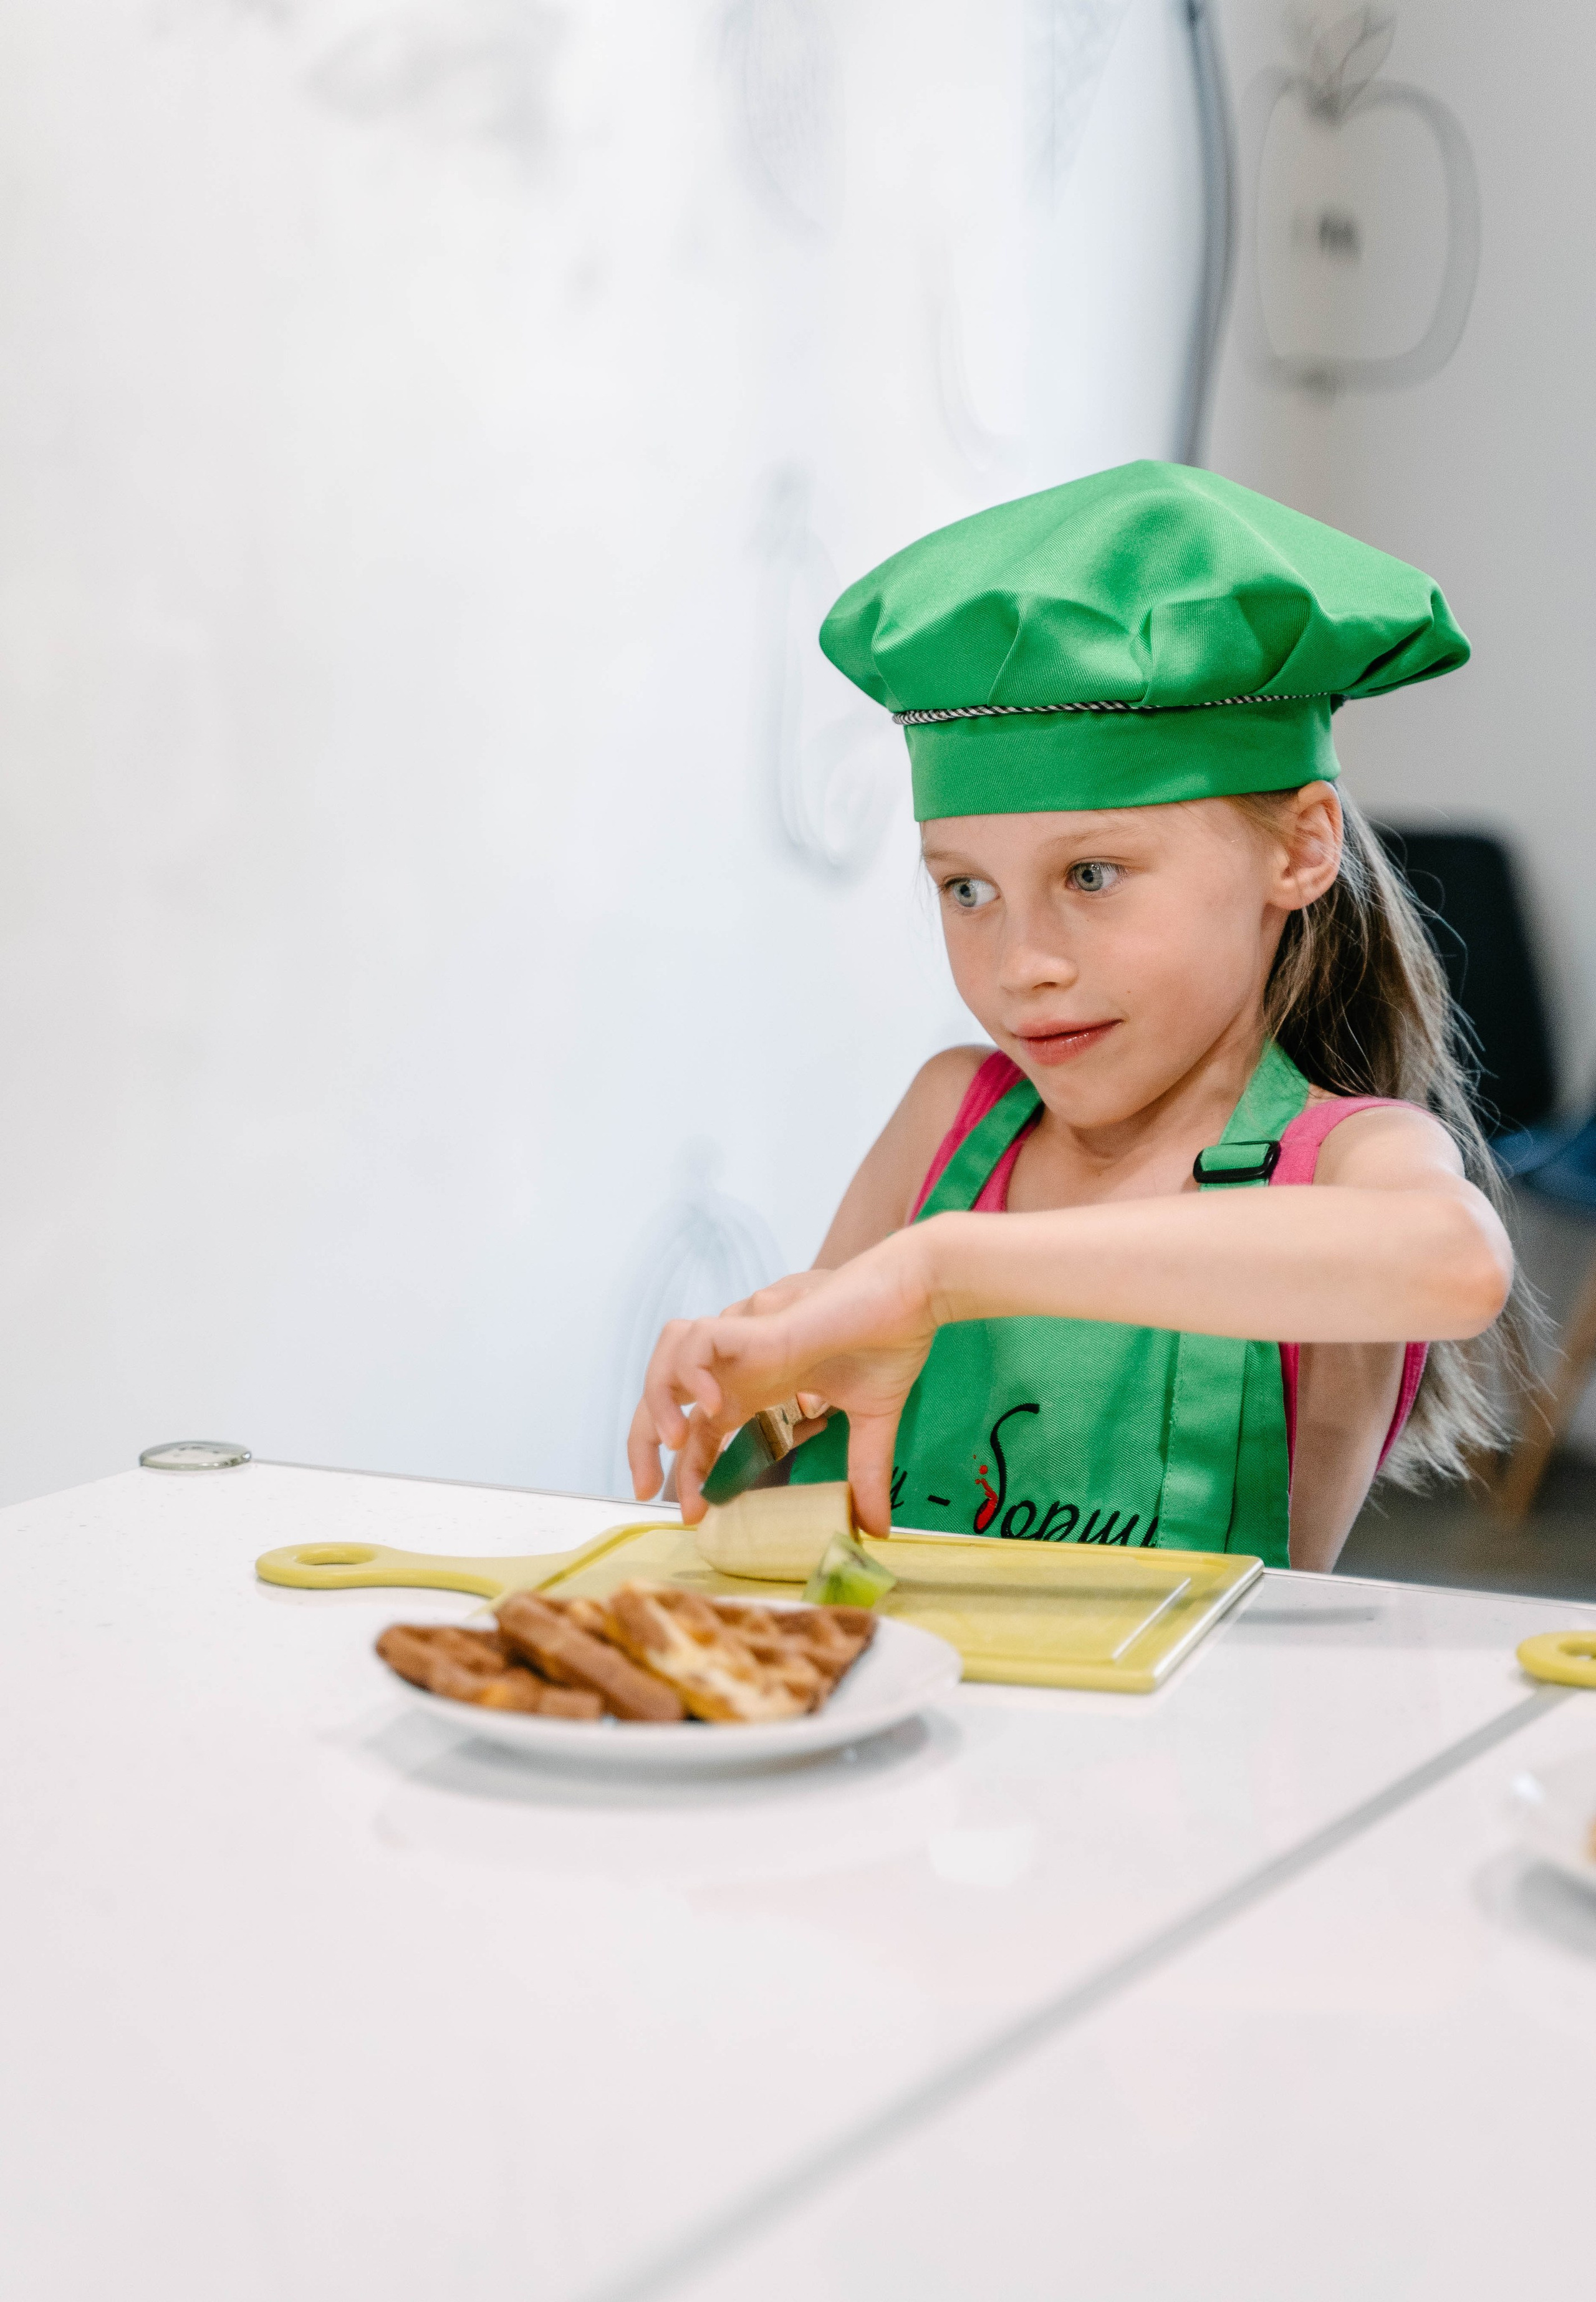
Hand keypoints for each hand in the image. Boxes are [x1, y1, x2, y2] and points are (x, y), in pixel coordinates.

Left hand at [626, 1229, 940, 1533]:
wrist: (912, 1298)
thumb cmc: (890, 1344)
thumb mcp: (872, 1424)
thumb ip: (866, 1475)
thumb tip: (878, 1530)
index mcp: (758, 1387)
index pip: (700, 1431)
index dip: (688, 1471)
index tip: (695, 1515)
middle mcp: (741, 1367)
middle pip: (664, 1398)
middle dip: (643, 1443)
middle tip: (647, 1491)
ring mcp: (744, 1345)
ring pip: (666, 1362)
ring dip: (657, 1402)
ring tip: (678, 1443)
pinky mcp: (754, 1326)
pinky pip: (694, 1341)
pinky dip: (690, 1372)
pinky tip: (715, 1407)